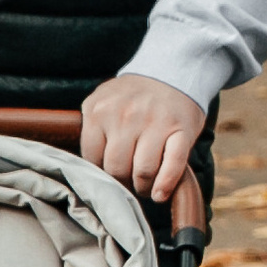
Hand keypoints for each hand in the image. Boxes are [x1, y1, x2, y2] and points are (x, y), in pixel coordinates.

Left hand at [79, 71, 207, 200]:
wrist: (171, 72)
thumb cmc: (134, 96)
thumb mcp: (103, 101)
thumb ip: (91, 129)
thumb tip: (85, 171)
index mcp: (99, 110)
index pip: (92, 159)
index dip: (101, 174)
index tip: (111, 176)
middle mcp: (125, 115)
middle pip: (116, 169)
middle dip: (123, 184)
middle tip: (129, 184)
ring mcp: (155, 123)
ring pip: (143, 172)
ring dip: (143, 187)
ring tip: (145, 186)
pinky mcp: (181, 130)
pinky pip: (172, 167)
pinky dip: (165, 185)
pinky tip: (160, 194)